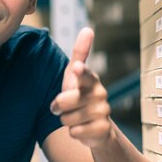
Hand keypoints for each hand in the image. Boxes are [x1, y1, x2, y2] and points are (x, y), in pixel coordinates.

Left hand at [49, 28, 113, 147]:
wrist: (95, 126)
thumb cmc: (80, 95)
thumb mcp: (75, 75)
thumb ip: (80, 53)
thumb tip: (88, 29)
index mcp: (91, 80)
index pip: (84, 75)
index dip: (79, 73)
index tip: (75, 68)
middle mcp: (100, 94)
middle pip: (65, 101)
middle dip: (58, 106)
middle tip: (64, 107)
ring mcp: (103, 113)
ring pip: (67, 118)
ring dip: (66, 120)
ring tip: (75, 117)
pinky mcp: (103, 130)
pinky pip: (74, 132)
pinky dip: (74, 132)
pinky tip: (82, 129)